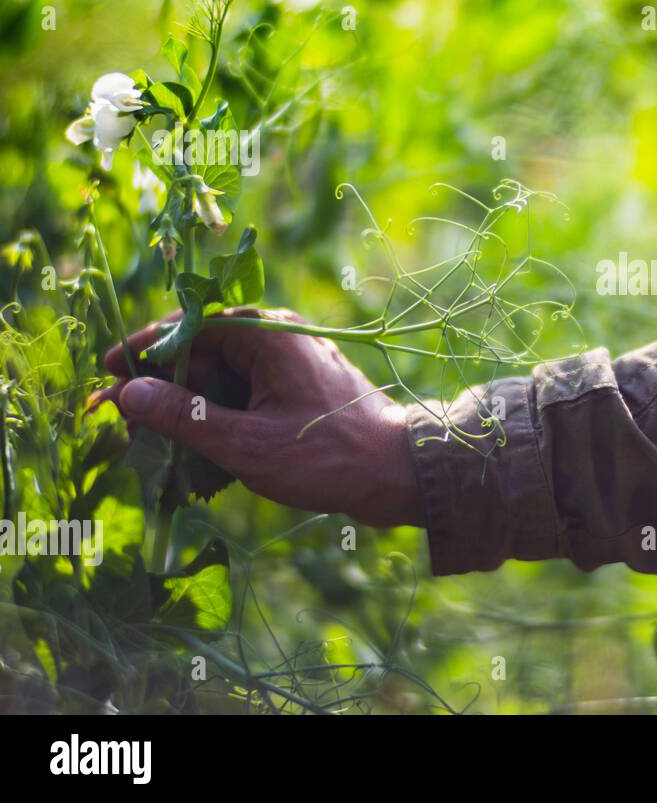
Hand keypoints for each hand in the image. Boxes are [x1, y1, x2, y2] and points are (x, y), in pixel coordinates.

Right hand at [96, 308, 422, 527]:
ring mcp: (294, 365)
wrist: (402, 473)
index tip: (107, 373)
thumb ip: (182, 417)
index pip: (189, 329)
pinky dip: (223, 423)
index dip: (143, 352)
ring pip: (225, 381)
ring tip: (154, 448)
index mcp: (267, 335)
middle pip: (204, 356)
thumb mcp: (244, 442)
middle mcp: (280, 339)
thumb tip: (128, 393)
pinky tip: (198, 459)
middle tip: (125, 426)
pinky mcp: (303, 392)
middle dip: (164, 392)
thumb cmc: (327, 456)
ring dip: (191, 413)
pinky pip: (250, 398)